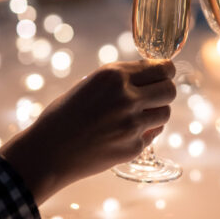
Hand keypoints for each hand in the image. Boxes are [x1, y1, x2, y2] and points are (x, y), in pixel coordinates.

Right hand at [0, 60, 175, 203]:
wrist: (49, 151)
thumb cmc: (66, 113)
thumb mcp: (92, 83)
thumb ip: (123, 78)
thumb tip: (153, 73)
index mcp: (114, 76)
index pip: (162, 67)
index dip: (166, 71)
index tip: (164, 74)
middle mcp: (128, 97)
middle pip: (170, 90)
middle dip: (165, 90)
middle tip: (155, 95)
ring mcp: (133, 124)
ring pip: (166, 113)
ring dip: (157, 112)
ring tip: (138, 114)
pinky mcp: (134, 147)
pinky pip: (154, 133)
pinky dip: (146, 131)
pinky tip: (128, 131)